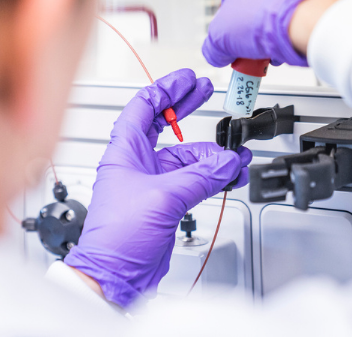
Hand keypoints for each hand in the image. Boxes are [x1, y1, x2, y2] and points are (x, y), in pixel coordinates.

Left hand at [64, 69, 253, 306]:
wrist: (116, 273)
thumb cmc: (117, 237)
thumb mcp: (164, 197)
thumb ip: (201, 176)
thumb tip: (227, 161)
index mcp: (124, 152)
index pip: (143, 107)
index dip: (167, 89)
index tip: (188, 79)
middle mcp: (136, 164)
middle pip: (163, 125)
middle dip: (185, 107)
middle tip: (206, 92)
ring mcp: (152, 183)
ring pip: (186, 157)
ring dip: (211, 154)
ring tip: (234, 154)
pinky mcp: (165, 202)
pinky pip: (193, 180)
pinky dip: (213, 176)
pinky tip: (229, 174)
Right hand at [202, 0, 351, 67]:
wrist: (311, 17)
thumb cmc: (266, 16)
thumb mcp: (221, 39)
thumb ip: (214, 46)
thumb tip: (217, 53)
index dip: (229, 18)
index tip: (234, 36)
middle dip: (255, 24)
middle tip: (257, 45)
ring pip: (280, 0)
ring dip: (277, 23)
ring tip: (279, 45)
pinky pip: (303, 1)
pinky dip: (299, 18)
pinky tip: (297, 36)